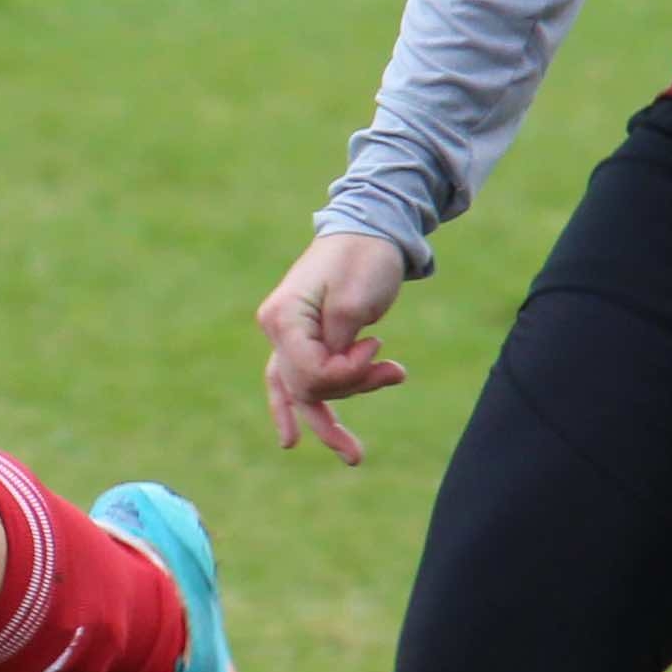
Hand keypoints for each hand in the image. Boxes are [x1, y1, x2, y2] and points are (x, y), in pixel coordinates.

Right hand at [255, 231, 415, 465]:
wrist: (369, 229)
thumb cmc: (364, 259)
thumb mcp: (355, 303)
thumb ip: (339, 349)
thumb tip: (334, 380)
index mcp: (282, 318)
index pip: (308, 372)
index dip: (346, 373)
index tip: (376, 345)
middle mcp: (276, 330)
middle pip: (306, 386)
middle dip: (352, 388)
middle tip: (394, 372)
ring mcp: (287, 337)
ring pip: (304, 392)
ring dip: (339, 410)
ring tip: (363, 442)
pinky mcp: (303, 340)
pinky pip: (300, 384)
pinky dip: (312, 409)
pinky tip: (297, 442)